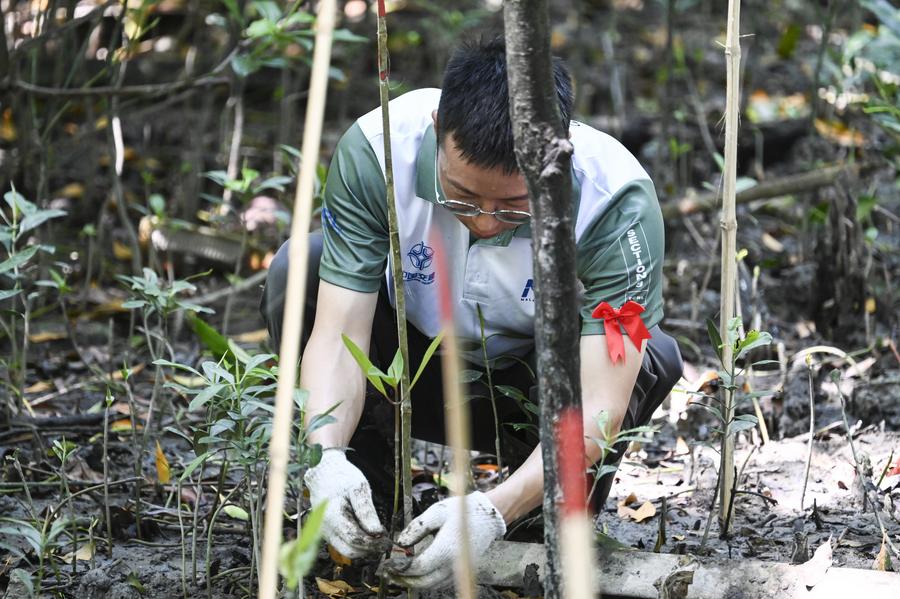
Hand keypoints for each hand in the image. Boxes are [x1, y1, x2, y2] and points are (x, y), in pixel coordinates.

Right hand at [304, 449, 388, 557]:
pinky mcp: (327, 533)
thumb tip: (376, 532)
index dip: (373, 543)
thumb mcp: (359, 488)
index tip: (387, 540)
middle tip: (385, 541)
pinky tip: (367, 533)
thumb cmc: (342, 478)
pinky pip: (343, 544)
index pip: (355, 539)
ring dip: (364, 548)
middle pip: (350, 551)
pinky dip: (356, 543)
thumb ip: (366, 511)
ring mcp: (324, 532)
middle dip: (369, 548)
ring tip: (378, 536)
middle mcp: (325, 528)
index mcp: (333, 516)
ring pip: (346, 551)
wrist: (324, 473)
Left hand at [382, 491, 505, 588]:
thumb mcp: (436, 512)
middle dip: (404, 579)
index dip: (401, 568)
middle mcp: (454, 564)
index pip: (419, 567)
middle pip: (424, 582)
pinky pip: (441, 582)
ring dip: (414, 583)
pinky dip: (427, 581)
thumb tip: (401, 543)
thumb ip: (417, 528)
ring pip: (433, 585)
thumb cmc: (462, 511)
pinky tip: (417, 574)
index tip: (389, 563)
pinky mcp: (463, 570)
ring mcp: (460, 570)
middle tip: (389, 573)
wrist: (488, 516)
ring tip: (399, 575)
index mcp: (447, 549)